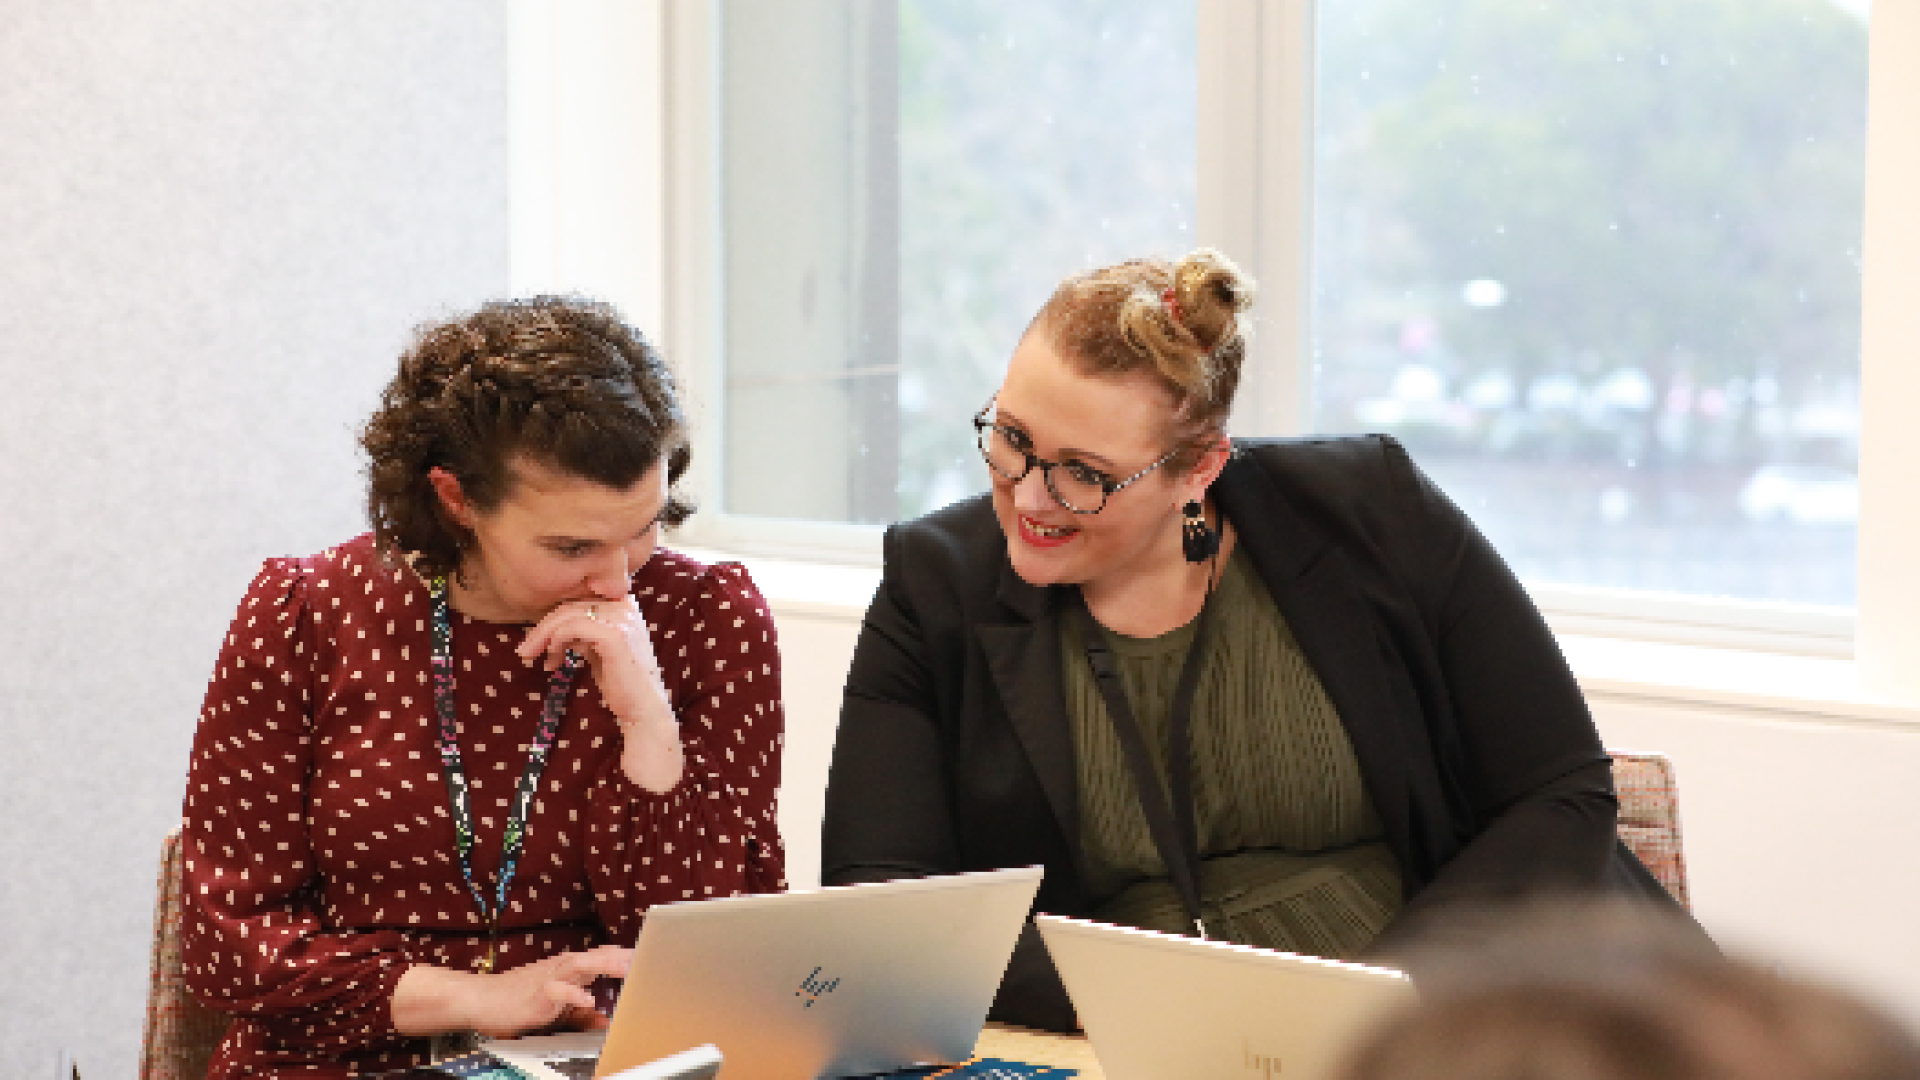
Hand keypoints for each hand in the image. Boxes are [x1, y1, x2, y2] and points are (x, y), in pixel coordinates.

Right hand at [393, 945, 632, 1038]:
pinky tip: (589, 999)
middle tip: (646, 957)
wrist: (481, 1001)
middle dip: (621, 956)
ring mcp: (549, 977)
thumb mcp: (557, 1011)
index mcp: (569, 971)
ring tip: (626, 968)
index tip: (650, 956)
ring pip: (580, 964)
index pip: (601, 957)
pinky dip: (574, 993)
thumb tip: (606, 1020)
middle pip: (597, 955)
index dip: (624, 955)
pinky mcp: (536, 992)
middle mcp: (562, 969)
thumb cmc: (519, 1003)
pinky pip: (558, 990)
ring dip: (604, 964)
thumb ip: (582, 1015)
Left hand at [517, 597, 666, 722]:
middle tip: (525, 651)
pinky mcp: (614, 634)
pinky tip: (552, 659)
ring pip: (567, 615)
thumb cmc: (620, 682)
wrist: (643, 708)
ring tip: (531, 656)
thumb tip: (552, 629)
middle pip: (569, 607)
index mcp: (623, 603)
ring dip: (543, 637)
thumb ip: (583, 632)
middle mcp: (625, 604)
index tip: (538, 642)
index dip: (554, 619)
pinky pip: (573, 627)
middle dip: (542, 629)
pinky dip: (556, 641)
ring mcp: (621, 617)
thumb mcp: (598, 648)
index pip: (578, 601)